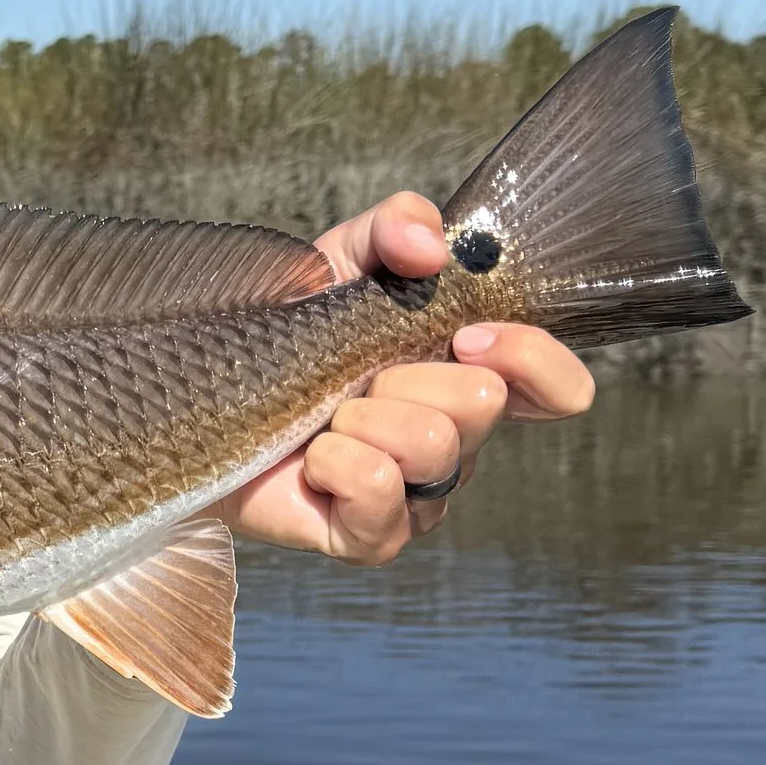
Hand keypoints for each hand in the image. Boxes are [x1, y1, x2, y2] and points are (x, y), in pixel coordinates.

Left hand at [225, 194, 595, 567]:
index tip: (466, 334)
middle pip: (483, 405)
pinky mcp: (371, 538)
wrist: (205, 398)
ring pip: (432, 443)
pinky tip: (311, 458)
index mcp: (470, 377)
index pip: (560, 389)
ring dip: (361, 414)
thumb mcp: (342, 259)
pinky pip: (379, 491)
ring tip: (324, 416)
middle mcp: (458, 442)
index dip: (531, 358)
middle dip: (404, 372)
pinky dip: (335, 460)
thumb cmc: (284, 337)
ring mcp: (420, 497)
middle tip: (355, 376)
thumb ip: (395, 226)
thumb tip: (431, 246)